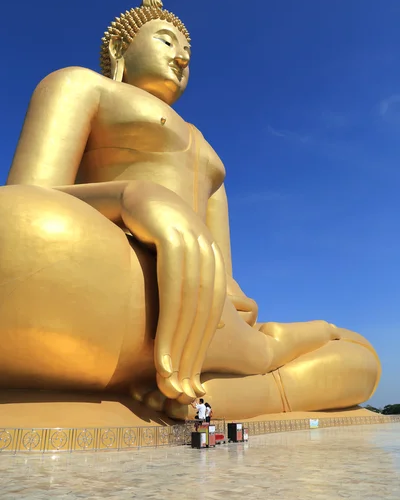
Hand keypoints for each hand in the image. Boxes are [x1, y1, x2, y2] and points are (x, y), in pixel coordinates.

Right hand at [121, 181, 225, 402]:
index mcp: (212, 263)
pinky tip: (163, 355)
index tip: (190, 382)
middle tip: (181, 392)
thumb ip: (182, 288)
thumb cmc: (145, 234)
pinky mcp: (174, 238)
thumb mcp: (169, 263)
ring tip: (169, 382)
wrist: (132, 194)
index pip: (210, 315)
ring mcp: (194, 244)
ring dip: (179, 350)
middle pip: (204, 316)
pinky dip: (169, 327)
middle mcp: (209, 254)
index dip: (200, 350)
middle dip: (192, 357)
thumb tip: (189, 323)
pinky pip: (174, 292)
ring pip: (192, 310)